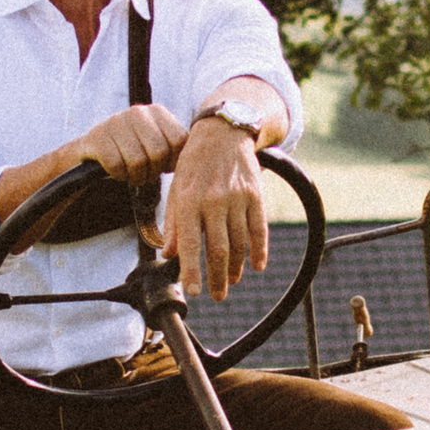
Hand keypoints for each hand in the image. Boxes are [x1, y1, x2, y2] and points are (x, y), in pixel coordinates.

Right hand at [74, 103, 186, 186]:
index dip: (174, 161)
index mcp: (157, 112)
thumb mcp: (156, 143)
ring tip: (132, 174)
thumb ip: (177, 147)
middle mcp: (137, 112)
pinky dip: (118, 175)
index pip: (179, 140)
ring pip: (137, 161)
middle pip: (159, 152)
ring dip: (135, 176)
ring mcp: (115, 122)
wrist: (92, 151)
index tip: (164, 167)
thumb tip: (198, 161)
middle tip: (146, 174)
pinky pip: (116, 166)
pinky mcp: (97, 137)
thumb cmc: (133, 151)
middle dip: (153, 171)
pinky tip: (116, 171)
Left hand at [159, 115, 268, 300]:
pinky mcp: (256, 196)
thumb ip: (174, 224)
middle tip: (217, 296)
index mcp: (189, 201)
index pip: (191, 243)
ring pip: (239, 243)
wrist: (223, 134)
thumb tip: (169, 255)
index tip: (194, 292)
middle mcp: (213, 201)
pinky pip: (259, 230)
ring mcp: (237, 199)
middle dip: (218, 278)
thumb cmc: (194, 164)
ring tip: (231, 281)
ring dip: (236, 268)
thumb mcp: (176, 189)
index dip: (192, 270)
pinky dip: (259, 251)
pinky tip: (257, 266)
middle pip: (218, 249)